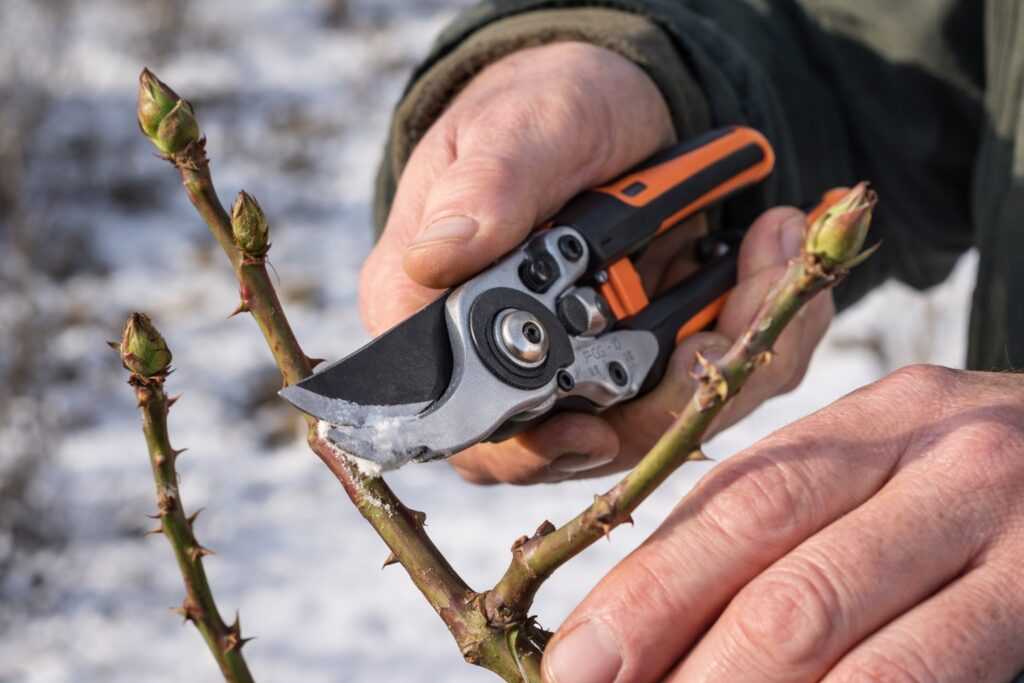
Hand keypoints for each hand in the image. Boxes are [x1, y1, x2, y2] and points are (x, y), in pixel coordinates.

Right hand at [361, 42, 831, 483]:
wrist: (611, 103)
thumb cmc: (544, 108)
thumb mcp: (516, 127)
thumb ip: (486, 188)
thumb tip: (437, 257)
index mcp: (439, 318)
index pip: (470, 429)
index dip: (534, 445)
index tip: (599, 420)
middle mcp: (509, 364)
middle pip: (583, 441)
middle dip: (672, 388)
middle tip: (736, 298)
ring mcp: (586, 372)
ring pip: (666, 423)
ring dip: (734, 350)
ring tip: (767, 250)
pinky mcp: (650, 364)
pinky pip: (714, 386)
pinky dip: (759, 330)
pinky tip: (770, 254)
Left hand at [542, 366, 1023, 681]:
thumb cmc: (984, 492)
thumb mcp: (886, 479)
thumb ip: (788, 532)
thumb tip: (656, 626)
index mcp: (872, 424)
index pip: (732, 505)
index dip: (645, 592)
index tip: (576, 662)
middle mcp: (939, 460)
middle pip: (774, 568)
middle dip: (673, 656)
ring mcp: (1009, 528)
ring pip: (837, 629)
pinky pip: (926, 673)